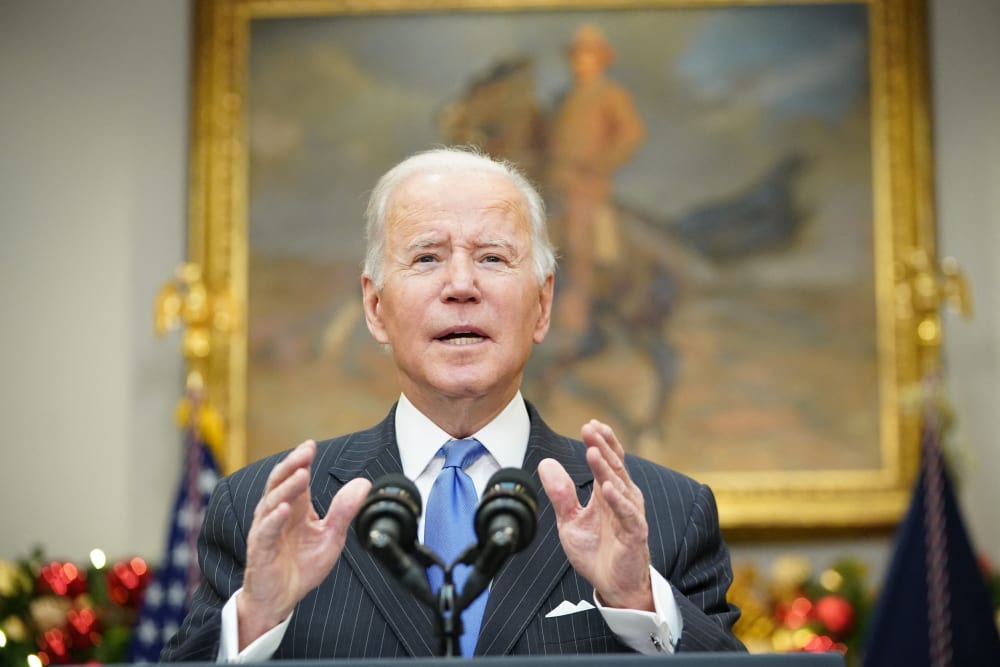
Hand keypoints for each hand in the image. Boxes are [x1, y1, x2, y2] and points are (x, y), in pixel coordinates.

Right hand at [237, 440, 370, 648]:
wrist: (280, 599)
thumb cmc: (301, 566)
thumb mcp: (330, 537)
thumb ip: (344, 511)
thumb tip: (363, 483)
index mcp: (295, 508)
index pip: (295, 477)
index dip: (301, 460)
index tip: (311, 445)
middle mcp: (277, 514)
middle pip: (280, 482)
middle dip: (292, 465)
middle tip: (305, 452)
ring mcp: (266, 530)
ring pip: (272, 502)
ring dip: (287, 488)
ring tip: (301, 475)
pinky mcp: (260, 550)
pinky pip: (264, 531)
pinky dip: (273, 519)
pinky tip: (284, 509)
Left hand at [538, 420, 652, 610]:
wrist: (613, 586)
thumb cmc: (596, 552)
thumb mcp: (570, 521)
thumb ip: (560, 493)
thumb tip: (546, 463)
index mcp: (608, 493)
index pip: (608, 460)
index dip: (601, 441)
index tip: (589, 424)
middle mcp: (623, 499)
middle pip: (614, 466)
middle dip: (602, 446)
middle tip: (590, 428)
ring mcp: (630, 515)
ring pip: (620, 485)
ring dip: (606, 468)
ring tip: (593, 451)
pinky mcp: (634, 534)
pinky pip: (627, 514)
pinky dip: (618, 500)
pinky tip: (607, 487)